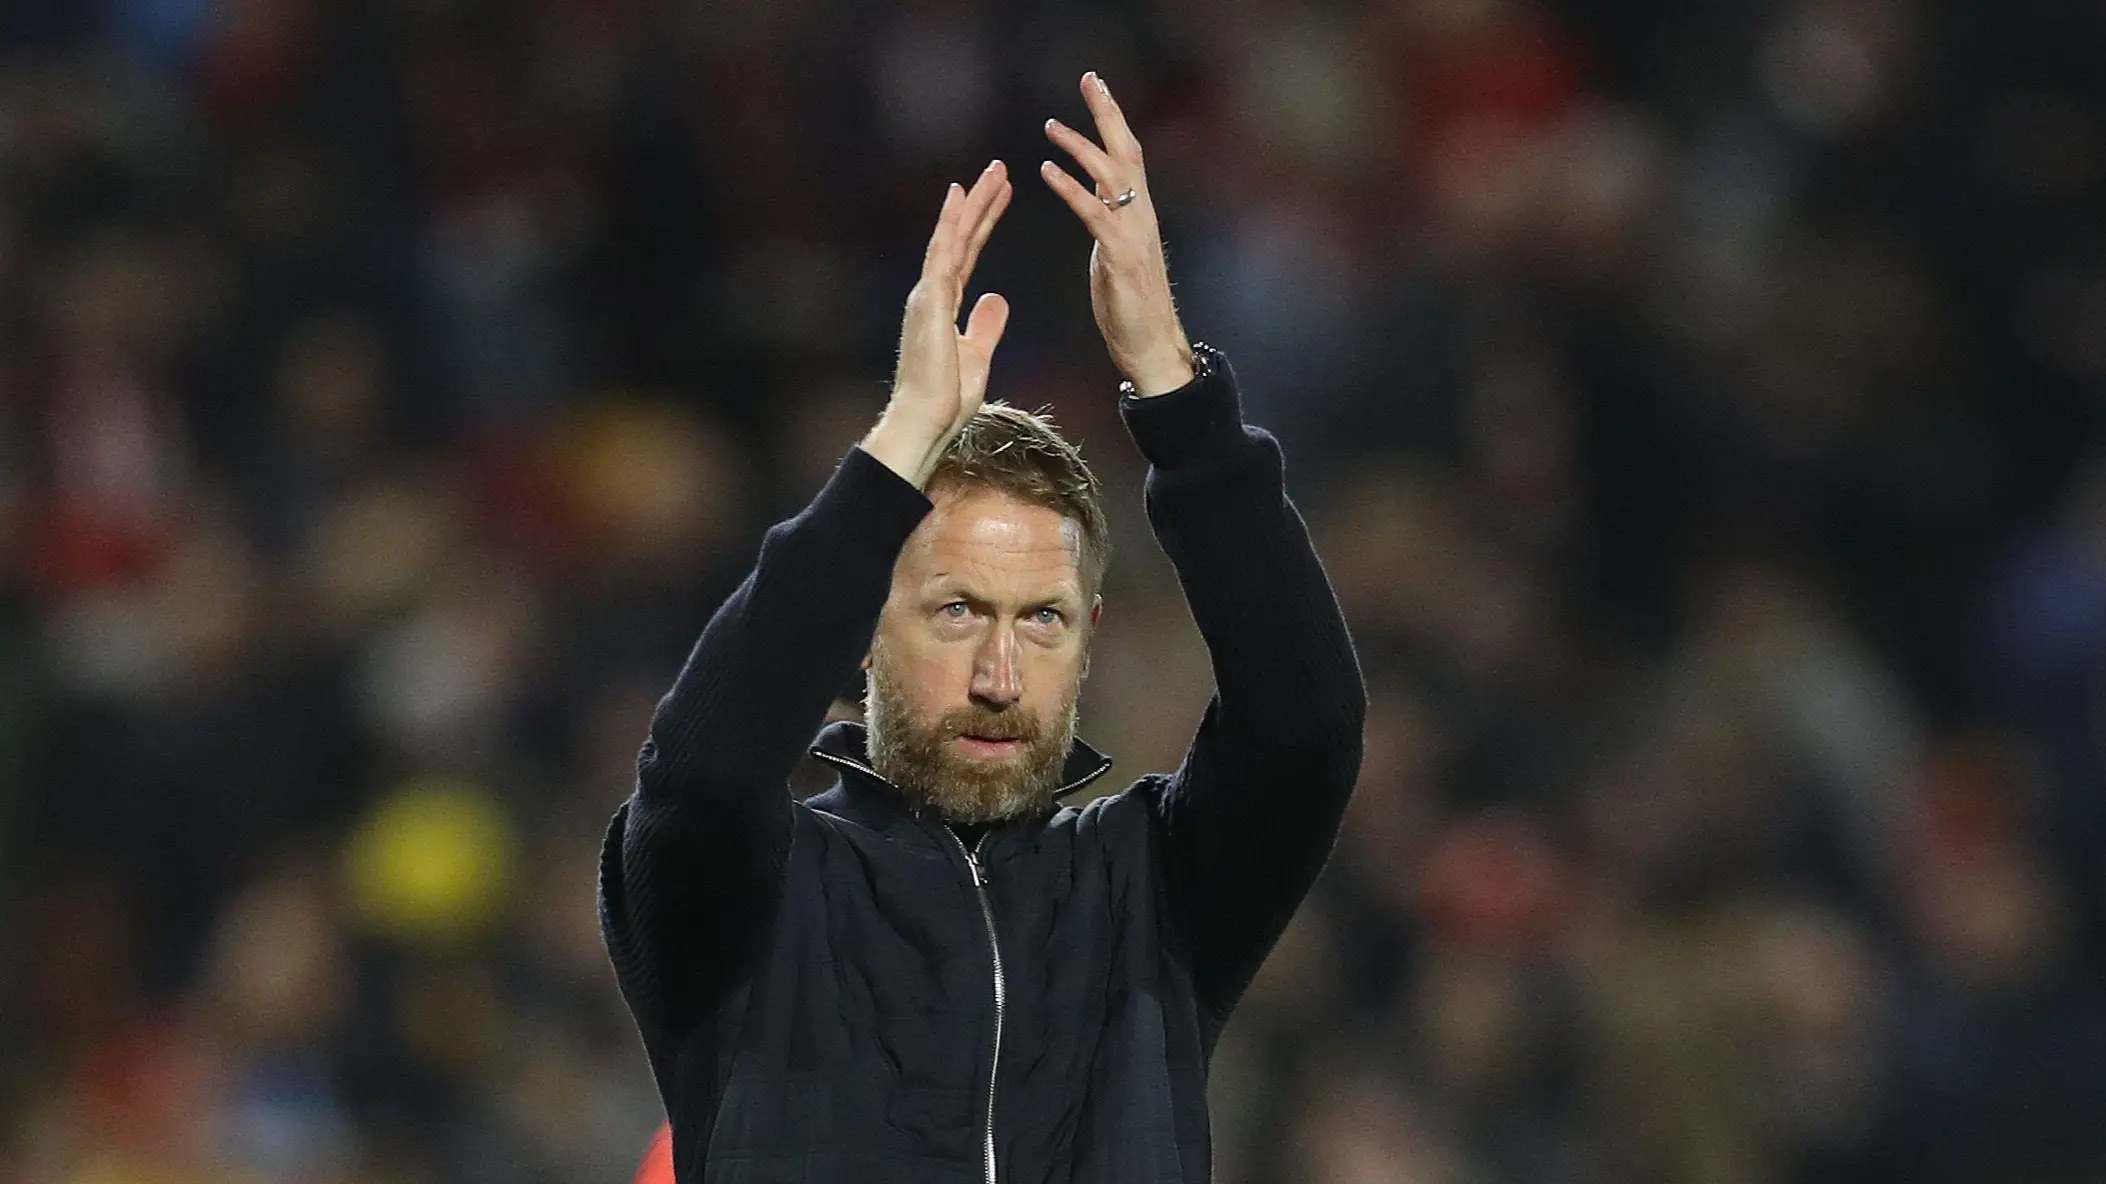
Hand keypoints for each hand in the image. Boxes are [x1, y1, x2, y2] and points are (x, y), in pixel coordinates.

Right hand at [864, 160, 1013, 486]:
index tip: (1002, 196)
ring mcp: (928, 294)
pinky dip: (950, 222)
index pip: (968, 254)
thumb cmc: (946, 399)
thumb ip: (985, 325)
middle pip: (961, 237)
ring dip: (972, 202)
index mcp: (944, 304)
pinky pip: (942, 252)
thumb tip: (997, 299)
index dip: (985, 223)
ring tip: (994, 171)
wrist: (926, 421)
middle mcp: (933, 292)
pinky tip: (960, 196)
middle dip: (981, 202)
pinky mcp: (929, 300)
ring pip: (952, 236)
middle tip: (1000, 169)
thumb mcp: (977, 355)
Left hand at [1041, 73, 1193, 397]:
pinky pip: (1094, 214)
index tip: (1096, 88)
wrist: (1152, 349)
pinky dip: (1071, 189)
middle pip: (1127, 151)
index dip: (1112, 120)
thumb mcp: (1116, 254)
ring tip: (1050, 125)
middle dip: (1107, 113)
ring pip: (1112, 177)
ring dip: (1081, 147)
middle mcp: (1141, 216)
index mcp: (1138, 214)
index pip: (1127, 155)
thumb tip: (1095, 196)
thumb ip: (1108, 222)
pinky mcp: (1120, 257)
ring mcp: (1133, 235)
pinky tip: (1047, 171)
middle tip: (1089, 79)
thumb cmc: (1131, 310)